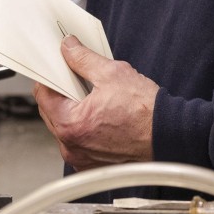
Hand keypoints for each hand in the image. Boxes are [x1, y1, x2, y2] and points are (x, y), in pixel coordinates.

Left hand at [32, 35, 159, 171]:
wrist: (171, 136)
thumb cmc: (146, 113)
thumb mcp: (112, 73)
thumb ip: (83, 59)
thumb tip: (68, 48)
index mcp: (70, 125)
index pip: (42, 94)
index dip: (50, 76)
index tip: (58, 67)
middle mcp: (72, 147)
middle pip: (51, 111)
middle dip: (62, 93)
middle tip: (78, 80)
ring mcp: (82, 158)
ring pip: (65, 127)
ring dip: (73, 111)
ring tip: (94, 99)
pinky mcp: (93, 165)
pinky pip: (78, 141)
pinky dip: (84, 128)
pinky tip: (101, 116)